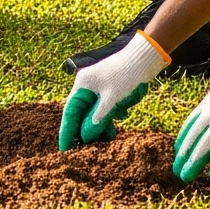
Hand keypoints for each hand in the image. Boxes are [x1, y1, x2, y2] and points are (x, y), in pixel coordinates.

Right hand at [60, 32, 167, 149]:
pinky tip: (116, 124)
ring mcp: (97, 88)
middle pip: (80, 114)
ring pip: (93, 113)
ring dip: (99, 126)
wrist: (145, 58)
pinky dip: (108, 119)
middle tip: (87, 150)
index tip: (64, 150)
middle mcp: (86, 87)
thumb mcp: (112, 100)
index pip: (69, 113)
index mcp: (82, 86)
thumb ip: (97, 119)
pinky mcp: (108, 91)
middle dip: (84, 131)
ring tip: (108, 138)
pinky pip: (103, 110)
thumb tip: (84, 137)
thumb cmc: (126, 75)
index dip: (66, 132)